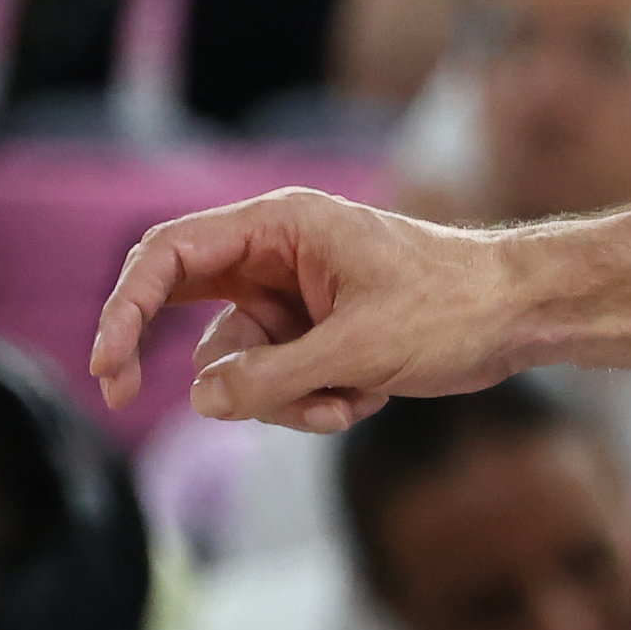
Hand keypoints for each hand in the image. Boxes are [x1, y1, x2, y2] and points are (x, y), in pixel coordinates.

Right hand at [91, 187, 525, 430]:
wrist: (522, 316)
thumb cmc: (452, 309)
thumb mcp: (360, 348)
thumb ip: (273, 377)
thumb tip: (200, 400)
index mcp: (280, 226)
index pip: (170, 255)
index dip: (125, 306)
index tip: (108, 362)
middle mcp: (276, 256)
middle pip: (181, 305)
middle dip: (177, 358)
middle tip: (122, 394)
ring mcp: (293, 298)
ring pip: (236, 364)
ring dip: (280, 400)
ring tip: (348, 400)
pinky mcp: (315, 336)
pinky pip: (276, 382)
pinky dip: (311, 403)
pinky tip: (366, 399)